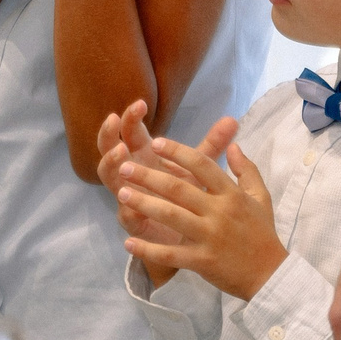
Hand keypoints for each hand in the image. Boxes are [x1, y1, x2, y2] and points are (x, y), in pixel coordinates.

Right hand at [98, 104, 233, 241]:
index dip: (132, 116)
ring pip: (108, 176)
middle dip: (109, 132)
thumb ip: (213, 144)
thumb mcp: (201, 167)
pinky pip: (123, 211)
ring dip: (110, 162)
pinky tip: (127, 195)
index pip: (131, 129)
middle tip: (115, 118)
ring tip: (120, 152)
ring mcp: (128, 195)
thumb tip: (232, 119)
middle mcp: (132, 172)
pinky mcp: (133, 220)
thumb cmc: (190, 196)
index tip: (141, 103)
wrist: (191, 236)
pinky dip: (125, 204)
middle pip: (109, 147)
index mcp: (145, 155)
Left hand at [118, 132, 286, 303]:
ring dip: (143, 204)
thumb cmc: (262, 233)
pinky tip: (128, 243)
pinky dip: (148, 249)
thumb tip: (233, 144)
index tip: (156, 142)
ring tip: (121, 194)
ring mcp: (209, 237)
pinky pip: (171, 254)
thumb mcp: (261, 197)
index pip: (202, 165)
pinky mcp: (202, 261)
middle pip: (178, 189)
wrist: (271, 275)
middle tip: (124, 167)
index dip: (178, 152)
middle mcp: (219, 212)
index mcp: (231, 194)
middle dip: (148, 176)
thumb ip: (246, 169)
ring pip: (171, 216)